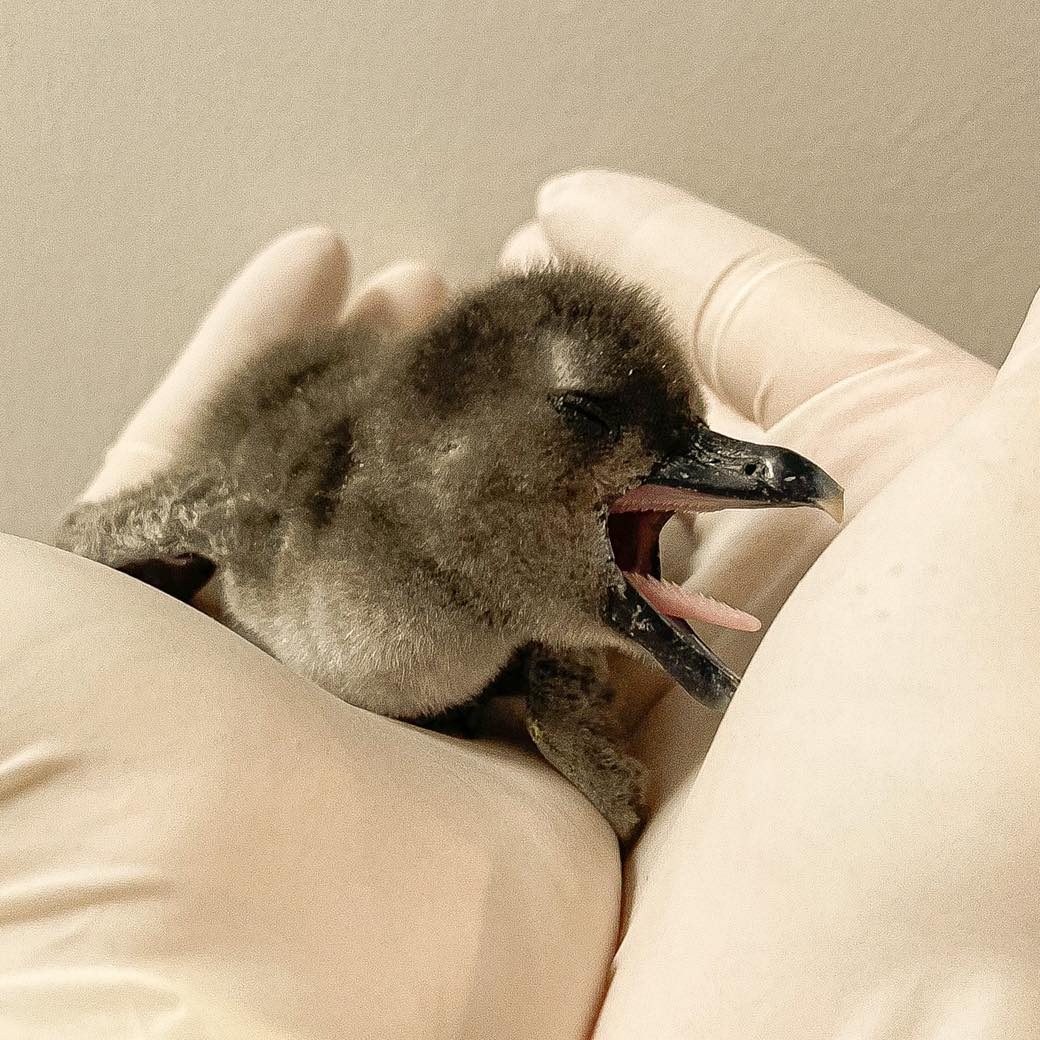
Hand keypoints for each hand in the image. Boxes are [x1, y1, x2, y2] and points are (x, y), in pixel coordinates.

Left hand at [1, 229, 619, 1038]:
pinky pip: (577, 616)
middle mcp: (312, 666)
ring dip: (500, 439)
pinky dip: (589, 538)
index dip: (267, 347)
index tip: (321, 260)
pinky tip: (601, 457)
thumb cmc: (111, 807)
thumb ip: (38, 564)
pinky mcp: (543, 749)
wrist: (272, 1004)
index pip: (224, 448)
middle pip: (364, 483)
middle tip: (438, 291)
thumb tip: (97, 477)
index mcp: (184, 627)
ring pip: (473, 536)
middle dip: (400, 378)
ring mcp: (433, 706)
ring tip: (523, 344)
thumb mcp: (16, 642)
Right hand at [502, 171, 1039, 1036]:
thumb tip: (1031, 208)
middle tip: (480, 294)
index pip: (761, 314)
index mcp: (912, 483)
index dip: (657, 246)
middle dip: (572, 344)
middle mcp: (817, 563)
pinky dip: (489, 557)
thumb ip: (1026, 373)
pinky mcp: (630, 729)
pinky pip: (544, 605)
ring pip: (594, 502)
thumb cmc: (950, 790)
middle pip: (662, 408)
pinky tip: (434, 519)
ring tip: (434, 389)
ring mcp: (717, 648)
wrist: (841, 1038)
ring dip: (514, 448)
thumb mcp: (1016, 517)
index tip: (561, 202)